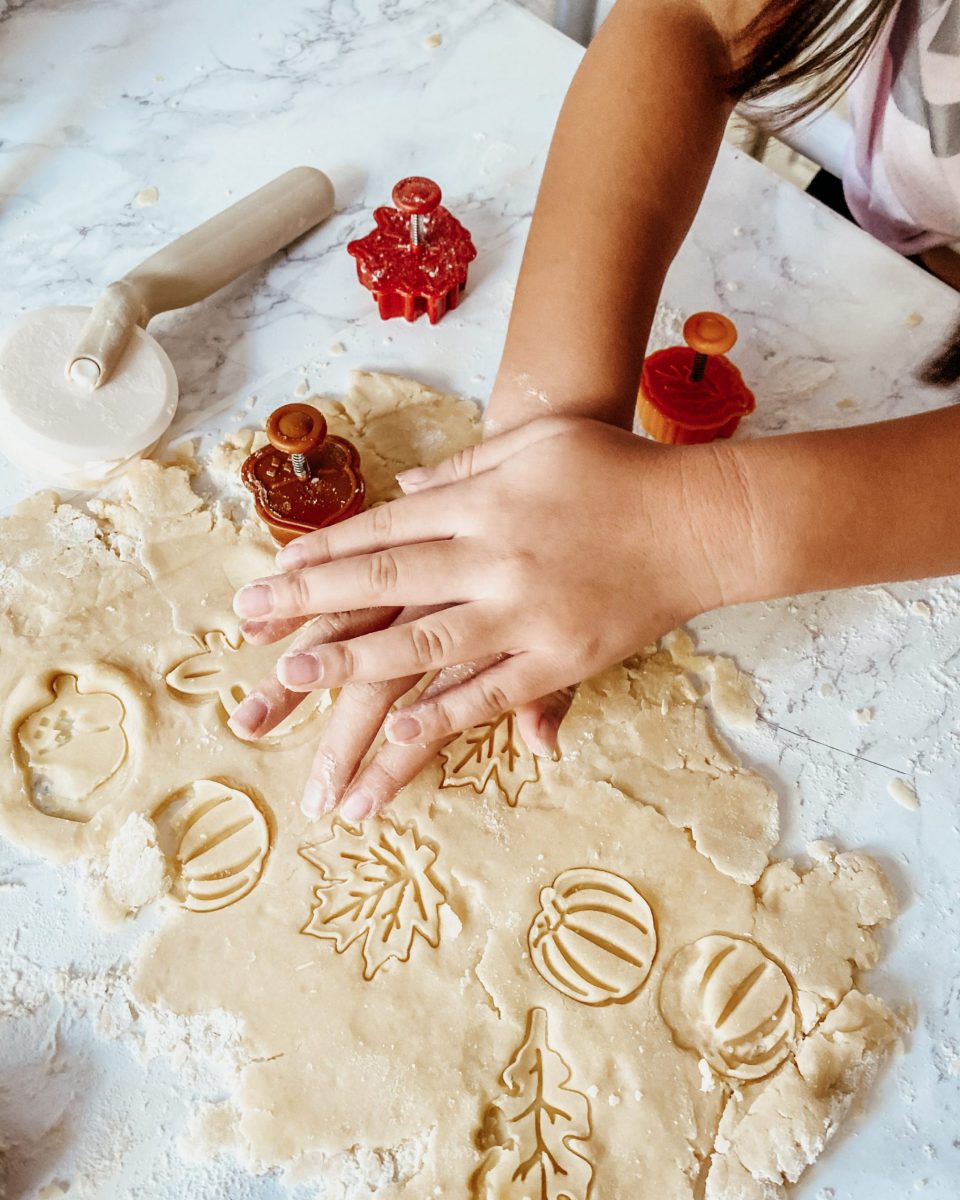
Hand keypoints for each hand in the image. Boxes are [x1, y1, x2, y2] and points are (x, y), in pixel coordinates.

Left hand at [231, 416, 758, 816]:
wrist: (699, 516)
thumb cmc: (615, 467)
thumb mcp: (534, 445)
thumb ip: (464, 465)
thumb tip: (400, 492)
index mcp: (480, 503)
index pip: (381, 532)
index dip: (322, 556)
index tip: (272, 577)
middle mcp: (492, 556)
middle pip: (384, 585)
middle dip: (311, 605)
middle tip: (253, 626)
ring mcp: (525, 611)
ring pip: (423, 647)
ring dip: (354, 667)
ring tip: (295, 684)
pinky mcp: (561, 656)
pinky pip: (494, 693)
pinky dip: (444, 715)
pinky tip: (397, 739)